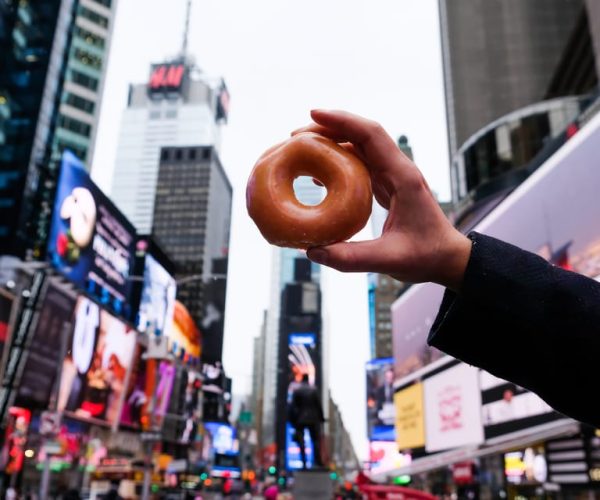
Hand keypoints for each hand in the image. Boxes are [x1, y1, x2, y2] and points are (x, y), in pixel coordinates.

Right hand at [293, 110, 470, 290]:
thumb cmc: (427, 256)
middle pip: (361, 135)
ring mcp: (393, 176)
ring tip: (301, 149)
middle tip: (295, 136)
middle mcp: (398, 170)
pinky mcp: (388, 186)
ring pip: (360, 147)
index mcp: (403, 177)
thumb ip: (351, 258)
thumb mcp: (389, 260)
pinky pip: (360, 164)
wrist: (449, 259)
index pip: (370, 135)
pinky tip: (318, 174)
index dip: (342, 121)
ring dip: (332, 143)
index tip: (313, 114)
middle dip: (329, 128)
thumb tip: (312, 252)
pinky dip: (338, 161)